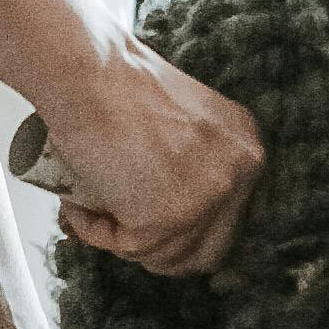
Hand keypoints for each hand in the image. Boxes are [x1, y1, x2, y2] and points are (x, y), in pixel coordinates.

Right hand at [45, 40, 263, 276]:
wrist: (88, 71)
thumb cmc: (117, 86)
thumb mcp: (183, 123)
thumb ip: (195, 163)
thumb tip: (175, 214)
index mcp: (247, 148)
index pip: (228, 222)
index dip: (184, 231)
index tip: (149, 223)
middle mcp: (240, 172)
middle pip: (207, 250)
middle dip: (159, 249)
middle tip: (120, 228)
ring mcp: (208, 196)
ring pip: (166, 256)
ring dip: (122, 241)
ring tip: (92, 207)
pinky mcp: (169, 216)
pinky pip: (129, 249)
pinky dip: (97, 234)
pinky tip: (82, 208)